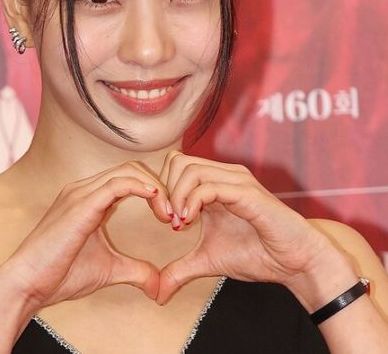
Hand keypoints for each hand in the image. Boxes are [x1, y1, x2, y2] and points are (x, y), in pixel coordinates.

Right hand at [0, 162, 170, 311]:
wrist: (27, 284)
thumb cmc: (60, 275)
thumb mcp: (108, 269)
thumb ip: (134, 270)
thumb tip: (159, 285)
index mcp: (89, 198)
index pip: (128, 177)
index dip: (153, 191)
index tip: (170, 217)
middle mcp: (83, 188)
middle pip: (131, 168)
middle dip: (158, 186)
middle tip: (175, 214)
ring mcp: (80, 192)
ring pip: (127, 171)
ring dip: (154, 187)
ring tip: (168, 213)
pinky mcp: (81, 203)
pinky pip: (117, 184)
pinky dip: (141, 188)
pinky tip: (155, 200)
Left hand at [156, 151, 332, 304]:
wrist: (296, 263)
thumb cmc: (257, 254)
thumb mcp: (208, 261)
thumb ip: (180, 269)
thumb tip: (158, 293)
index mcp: (213, 183)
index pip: (175, 164)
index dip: (163, 189)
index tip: (164, 219)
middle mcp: (223, 175)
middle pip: (177, 161)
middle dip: (165, 190)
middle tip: (169, 220)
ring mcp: (236, 181)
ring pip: (190, 169)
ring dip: (176, 197)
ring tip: (179, 223)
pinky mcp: (247, 193)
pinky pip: (209, 186)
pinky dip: (191, 202)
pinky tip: (189, 222)